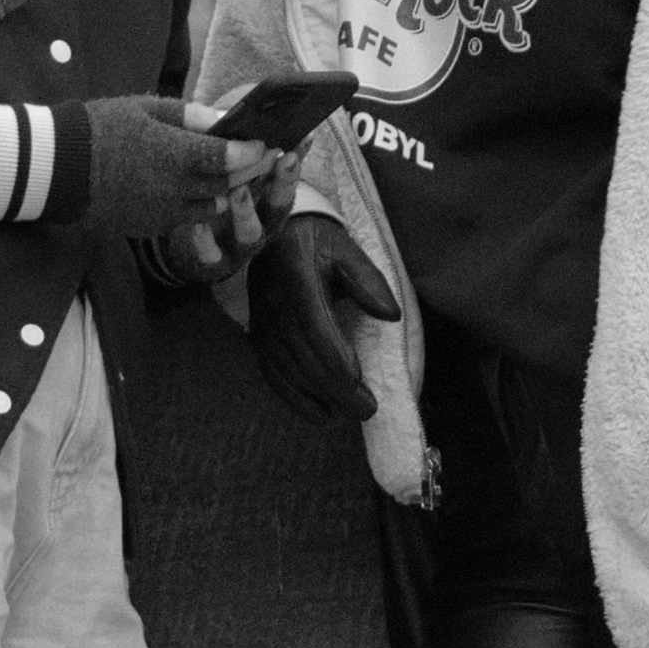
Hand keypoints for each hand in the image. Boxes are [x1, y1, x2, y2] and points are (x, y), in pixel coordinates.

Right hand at [79, 94, 272, 239]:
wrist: (57, 168)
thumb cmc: (100, 128)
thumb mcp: (143, 109)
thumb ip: (188, 115)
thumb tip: (224, 117)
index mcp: (174, 154)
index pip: (229, 157)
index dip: (252, 151)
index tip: (265, 142)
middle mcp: (174, 188)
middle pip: (227, 184)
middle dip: (248, 170)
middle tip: (262, 157)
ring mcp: (162, 211)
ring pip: (212, 206)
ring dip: (224, 191)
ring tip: (227, 174)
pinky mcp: (150, 226)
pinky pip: (186, 218)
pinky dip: (197, 204)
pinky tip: (192, 188)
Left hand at [148, 148, 298, 285]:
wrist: (183, 245)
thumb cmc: (212, 195)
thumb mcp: (232, 171)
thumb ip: (243, 146)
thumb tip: (255, 111)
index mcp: (265, 196)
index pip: (287, 176)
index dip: (296, 159)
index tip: (300, 139)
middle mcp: (260, 221)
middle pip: (279, 205)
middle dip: (284, 183)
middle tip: (283, 159)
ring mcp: (238, 244)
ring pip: (251, 234)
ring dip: (247, 212)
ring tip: (239, 190)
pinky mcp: (213, 262)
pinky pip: (211, 255)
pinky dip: (205, 240)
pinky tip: (198, 223)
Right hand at [246, 211, 401, 422]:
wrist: (275, 233)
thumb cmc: (318, 242)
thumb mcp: (348, 251)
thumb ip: (369, 281)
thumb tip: (390, 314)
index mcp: (297, 278)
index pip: (314, 325)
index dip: (334, 355)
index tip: (357, 380)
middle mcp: (274, 304)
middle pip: (304, 356)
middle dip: (336, 388)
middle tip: (367, 410)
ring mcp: (262, 322)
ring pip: (289, 370)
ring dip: (319, 396)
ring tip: (350, 413)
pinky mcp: (258, 336)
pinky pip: (273, 373)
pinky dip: (295, 398)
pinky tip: (319, 414)